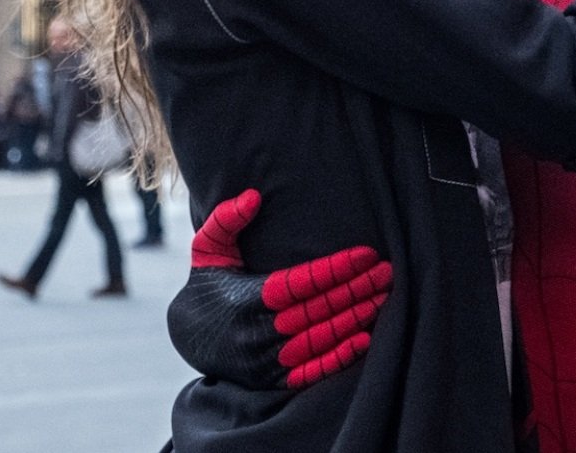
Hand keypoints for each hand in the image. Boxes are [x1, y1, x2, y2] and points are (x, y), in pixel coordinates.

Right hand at [166, 189, 392, 388]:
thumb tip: (253, 196)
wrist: (188, 339)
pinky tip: (365, 338)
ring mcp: (264, 359)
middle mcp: (255, 331)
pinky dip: (339, 357)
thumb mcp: (208, 249)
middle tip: (387, 272)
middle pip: (316, 309)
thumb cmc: (209, 284)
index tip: (366, 254)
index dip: (334, 269)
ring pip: (319, 339)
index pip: (298, 283)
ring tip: (384, 297)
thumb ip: (226, 220)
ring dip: (355, 318)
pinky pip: (311, 371)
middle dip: (355, 290)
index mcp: (245, 298)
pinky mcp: (272, 380)